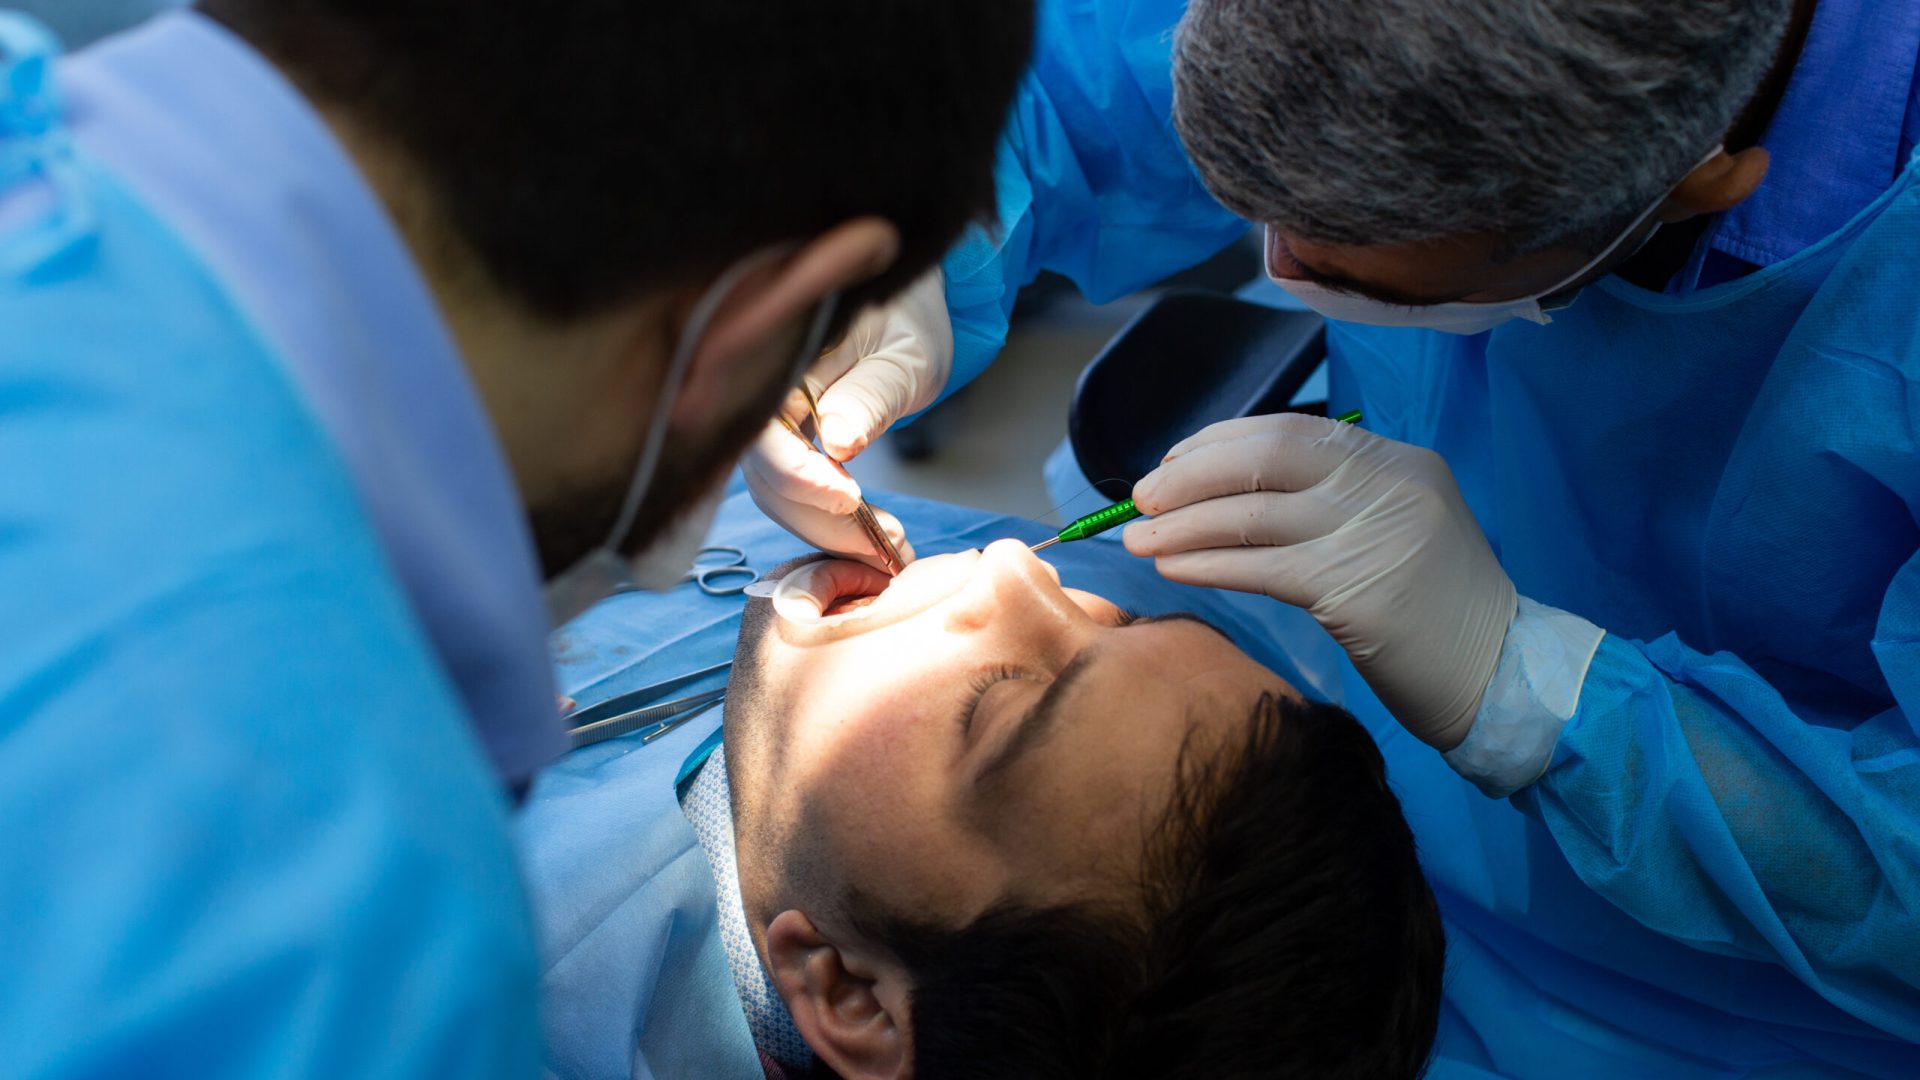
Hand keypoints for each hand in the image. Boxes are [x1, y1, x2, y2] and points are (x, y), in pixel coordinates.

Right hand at [743, 267, 948, 567]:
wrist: (900, 320)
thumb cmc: (903, 327)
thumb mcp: (901, 359)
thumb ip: (870, 398)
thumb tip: (838, 443)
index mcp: (778, 363)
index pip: (766, 432)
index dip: (799, 474)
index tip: (849, 499)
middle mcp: (758, 398)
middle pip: (766, 476)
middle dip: (821, 519)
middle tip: (882, 545)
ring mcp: (766, 428)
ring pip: (776, 494)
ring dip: (827, 530)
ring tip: (886, 546)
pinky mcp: (781, 449)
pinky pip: (790, 493)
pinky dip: (826, 521)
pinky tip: (867, 534)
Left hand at [1122, 413, 1516, 750]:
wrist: (1501, 675)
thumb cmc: (1438, 611)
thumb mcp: (1399, 529)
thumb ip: (1334, 502)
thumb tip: (1230, 492)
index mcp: (1397, 460)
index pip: (1290, 430)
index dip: (1219, 442)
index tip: (1172, 463)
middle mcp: (1387, 484)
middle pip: (1264, 457)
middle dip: (1189, 476)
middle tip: (1139, 499)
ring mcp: (1374, 533)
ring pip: (1252, 512)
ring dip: (1181, 524)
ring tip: (1135, 539)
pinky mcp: (1356, 590)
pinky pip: (1259, 567)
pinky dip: (1206, 563)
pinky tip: (1172, 568)